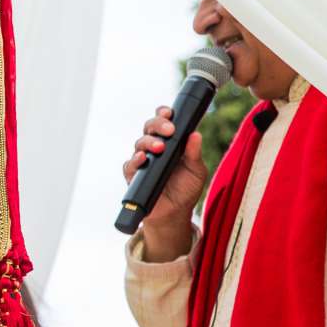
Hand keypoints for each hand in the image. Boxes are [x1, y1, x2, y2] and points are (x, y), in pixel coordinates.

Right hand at [124, 105, 205, 260]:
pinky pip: (130, 164)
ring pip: (139, 143)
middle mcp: (154, 147)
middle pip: (149, 127)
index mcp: (170, 142)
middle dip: (157, 125)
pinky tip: (143, 159)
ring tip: (159, 147)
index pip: (163, 121)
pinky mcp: (133, 175)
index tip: (170, 113)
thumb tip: (196, 134)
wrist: (175, 213)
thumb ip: (194, 153)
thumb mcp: (196, 170)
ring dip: (148, 142)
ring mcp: (143, 160)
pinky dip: (136, 160)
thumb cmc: (186, 189)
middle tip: (169, 130)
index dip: (164, 114)